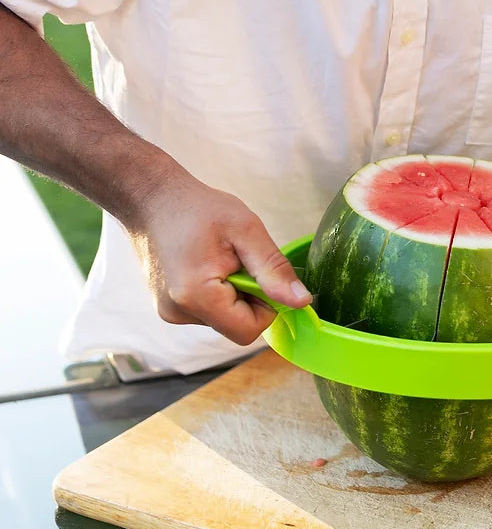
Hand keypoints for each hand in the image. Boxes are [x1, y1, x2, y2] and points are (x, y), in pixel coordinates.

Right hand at [126, 171, 312, 344]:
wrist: (152, 198)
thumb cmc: (200, 209)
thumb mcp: (247, 231)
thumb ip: (274, 269)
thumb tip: (302, 302)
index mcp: (197, 296)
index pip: (249, 330)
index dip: (266, 307)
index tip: (260, 274)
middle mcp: (179, 313)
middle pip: (237, 326)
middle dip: (249, 298)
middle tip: (238, 261)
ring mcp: (171, 313)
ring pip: (224, 319)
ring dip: (233, 295)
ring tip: (220, 260)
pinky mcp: (169, 308)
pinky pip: (208, 312)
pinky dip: (217, 293)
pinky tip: (206, 265)